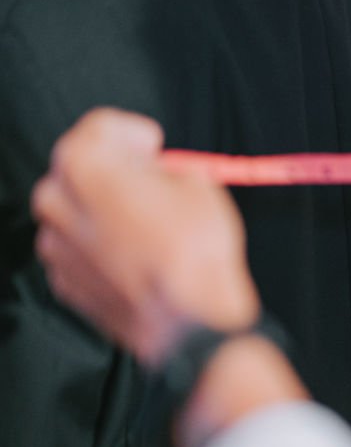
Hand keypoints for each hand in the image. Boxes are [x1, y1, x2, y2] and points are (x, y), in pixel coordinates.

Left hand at [32, 109, 259, 365]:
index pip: (99, 126)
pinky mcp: (63, 282)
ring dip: (103, 210)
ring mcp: (55, 245)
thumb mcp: (199, 185)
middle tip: (151, 183)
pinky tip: (136, 257)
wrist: (189, 320)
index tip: (153, 147)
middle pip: (78, 167)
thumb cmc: (195, 251)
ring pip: (73, 211)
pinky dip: (101, 247)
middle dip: (112, 170)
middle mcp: (56, 200)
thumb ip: (168, 170)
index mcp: (85, 165)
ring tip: (146, 225)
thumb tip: (165, 175)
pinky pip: (77, 250)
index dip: (134, 133)